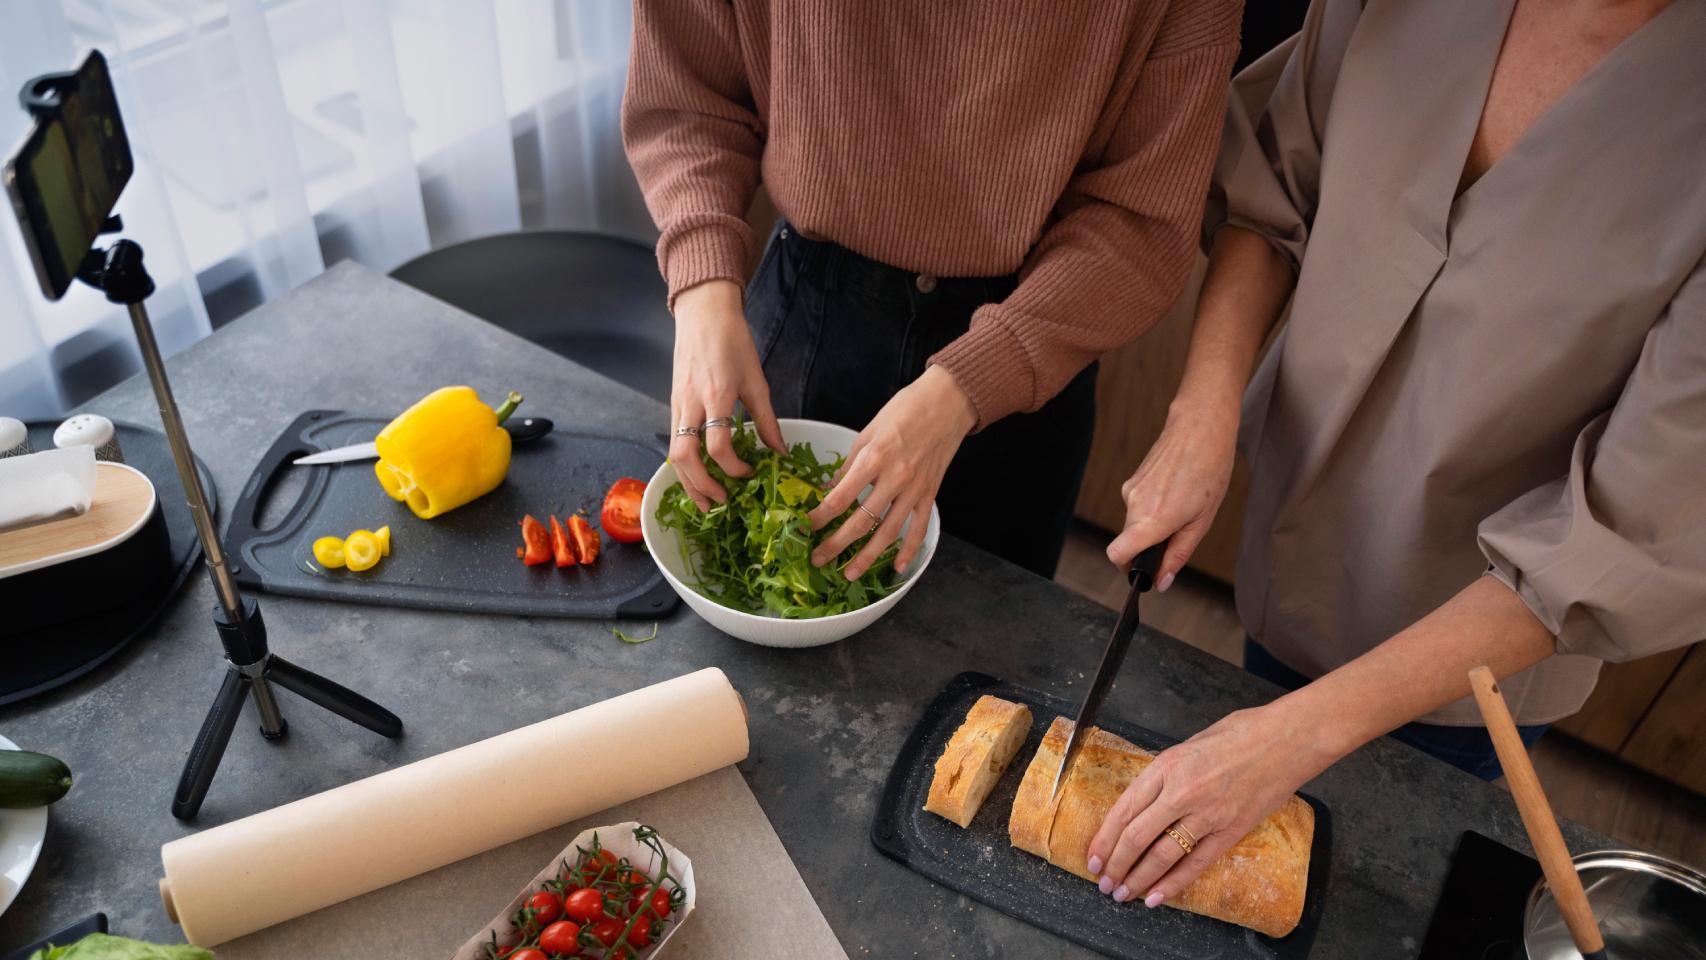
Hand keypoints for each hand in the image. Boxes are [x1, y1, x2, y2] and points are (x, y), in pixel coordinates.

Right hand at [668, 279, 786, 509]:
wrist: (703, 314)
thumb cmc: (733, 342)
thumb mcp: (757, 380)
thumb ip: (767, 420)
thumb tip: (780, 453)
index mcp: (716, 396)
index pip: (718, 446)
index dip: (734, 468)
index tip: (751, 474)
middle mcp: (691, 404)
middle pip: (685, 457)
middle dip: (702, 485)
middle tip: (721, 502)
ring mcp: (677, 405)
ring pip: (673, 453)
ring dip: (688, 482)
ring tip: (706, 502)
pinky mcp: (672, 405)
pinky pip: (673, 442)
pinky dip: (684, 465)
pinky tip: (698, 476)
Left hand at [807, 365, 977, 577]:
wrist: (948, 402)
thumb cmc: (906, 410)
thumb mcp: (868, 431)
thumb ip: (849, 465)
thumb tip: (830, 489)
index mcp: (873, 459)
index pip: (840, 498)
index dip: (820, 518)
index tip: (805, 529)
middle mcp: (894, 478)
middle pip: (860, 522)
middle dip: (836, 545)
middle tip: (818, 559)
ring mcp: (914, 489)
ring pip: (888, 532)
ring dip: (867, 556)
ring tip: (849, 573)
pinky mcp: (930, 494)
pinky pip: (918, 528)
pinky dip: (908, 550)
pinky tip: (897, 566)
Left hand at [1084, 703, 1334, 906]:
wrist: (1288, 739)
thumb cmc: (1241, 733)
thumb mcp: (1190, 743)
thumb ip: (1167, 772)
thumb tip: (1147, 797)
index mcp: (1166, 765)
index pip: (1124, 810)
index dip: (1105, 838)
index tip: (1093, 856)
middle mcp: (1182, 792)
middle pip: (1137, 837)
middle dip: (1115, 865)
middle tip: (1104, 882)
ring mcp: (1207, 814)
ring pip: (1162, 855)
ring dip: (1139, 879)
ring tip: (1124, 894)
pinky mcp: (1231, 830)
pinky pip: (1196, 863)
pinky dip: (1174, 883)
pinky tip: (1157, 897)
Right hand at [1104, 398, 1238, 590]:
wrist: (1200, 427)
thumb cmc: (1209, 469)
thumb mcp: (1202, 521)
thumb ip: (1178, 554)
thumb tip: (1162, 581)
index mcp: (1153, 519)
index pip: (1117, 554)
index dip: (1129, 568)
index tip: (1147, 569)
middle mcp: (1134, 505)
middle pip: (1128, 542)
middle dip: (1149, 545)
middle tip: (1180, 531)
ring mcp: (1130, 490)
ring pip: (1134, 524)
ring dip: (1154, 525)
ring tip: (1183, 506)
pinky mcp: (1132, 480)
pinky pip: (1138, 507)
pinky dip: (1153, 509)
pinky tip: (1176, 492)